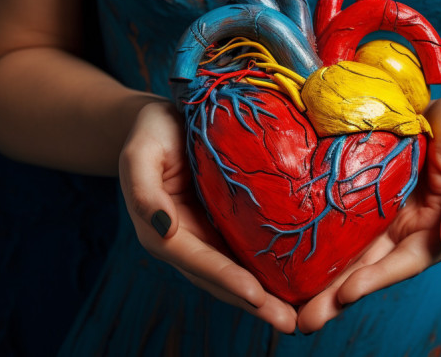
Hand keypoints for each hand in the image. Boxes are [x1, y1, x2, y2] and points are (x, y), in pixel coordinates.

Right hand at [118, 101, 297, 332]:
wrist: (167, 118)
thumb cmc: (151, 132)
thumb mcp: (140, 153)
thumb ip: (143, 190)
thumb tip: (161, 229)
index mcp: (163, 231)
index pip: (197, 261)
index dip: (226, 279)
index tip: (256, 296)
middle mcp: (188, 242)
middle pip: (221, 279)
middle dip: (254, 304)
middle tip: (288, 323)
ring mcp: (209, 236)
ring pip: (239, 272)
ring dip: (266, 298)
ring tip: (298, 316)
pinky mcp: (229, 225)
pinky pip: (250, 252)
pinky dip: (271, 271)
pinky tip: (299, 283)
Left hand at [295, 95, 440, 332]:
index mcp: (434, 231)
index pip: (403, 263)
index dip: (376, 279)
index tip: (347, 294)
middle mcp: (403, 233)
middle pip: (369, 270)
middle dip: (337, 298)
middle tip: (306, 322)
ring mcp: (379, 219)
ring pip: (348, 256)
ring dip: (320, 283)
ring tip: (288, 307)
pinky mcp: (360, 202)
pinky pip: (337, 226)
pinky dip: (315, 246)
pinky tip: (287, 260)